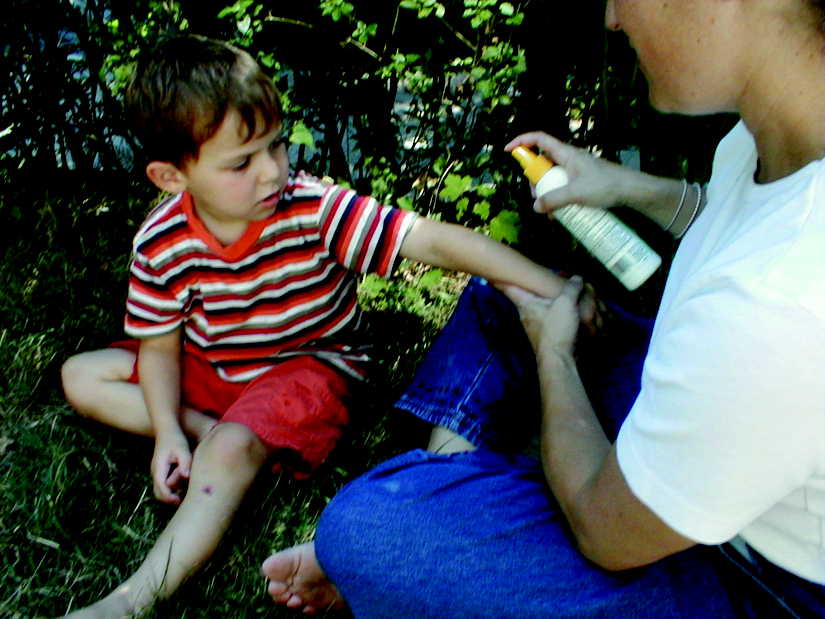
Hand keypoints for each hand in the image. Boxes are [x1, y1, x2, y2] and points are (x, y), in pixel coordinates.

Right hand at [150, 430, 191, 504]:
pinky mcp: (160, 471)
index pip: (161, 487)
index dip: (169, 496)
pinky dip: (169, 490)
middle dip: (168, 499)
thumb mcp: (182, 450)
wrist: (166, 430)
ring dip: (168, 496)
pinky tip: (181, 489)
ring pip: (159, 490)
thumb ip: (184, 463)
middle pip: (158, 492)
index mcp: (159, 467)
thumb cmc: (176, 439)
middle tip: (181, 502)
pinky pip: (162, 485)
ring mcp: (156, 472)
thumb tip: (186, 476)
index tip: (178, 500)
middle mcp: (155, 472)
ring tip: (182, 498)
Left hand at [500, 276, 586, 358]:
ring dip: (541, 297)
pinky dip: (551, 308)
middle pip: (522, 294)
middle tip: (528, 274)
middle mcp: (525, 312)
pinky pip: (546, 315)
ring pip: (535, 305)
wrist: (558, 359)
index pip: (508, 286)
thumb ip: (571, 288)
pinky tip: (560, 307)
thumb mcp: (566, 302)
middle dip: (525, 284)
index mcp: (525, 303)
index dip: (500, 277)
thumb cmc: (556, 329)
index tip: (492, 270)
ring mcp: (533, 324)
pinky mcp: (544, 333)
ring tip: (548, 288)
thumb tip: (576, 278)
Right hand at [505, 132, 630, 215]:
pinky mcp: (581, 181)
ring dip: (546, 192)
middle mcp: (569, 159)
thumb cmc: (606, 185)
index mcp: (566, 153)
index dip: (522, 141)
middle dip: (534, 180)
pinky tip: (559, 214)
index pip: (539, 139)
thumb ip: (553, 199)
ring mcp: (575, 170)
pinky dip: (556, 198)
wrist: (631, 190)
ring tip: (550, 211)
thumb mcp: (576, 193)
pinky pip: (561, 187)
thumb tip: (536, 206)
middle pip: (542, 163)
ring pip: (551, 178)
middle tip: (535, 196)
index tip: (508, 150)